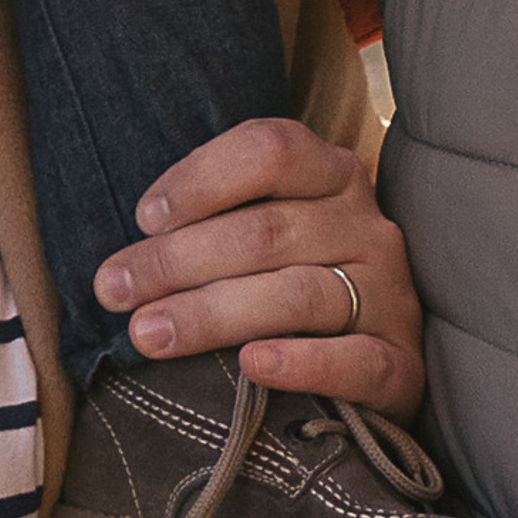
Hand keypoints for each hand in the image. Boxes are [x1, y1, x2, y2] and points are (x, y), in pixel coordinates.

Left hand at [89, 116, 422, 419]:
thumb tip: (121, 265)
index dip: (200, 179)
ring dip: (213, 314)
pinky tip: (251, 366)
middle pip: (266, 231)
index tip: (144, 218)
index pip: (269, 151)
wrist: (373, 364)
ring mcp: (390, 294)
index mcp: (330, 175)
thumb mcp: (261, 232)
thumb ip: (210, 226)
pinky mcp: (403, 363)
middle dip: (177, 261)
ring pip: (298, 295)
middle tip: (114, 291)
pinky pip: (355, 361)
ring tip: (149, 334)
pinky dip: (302, 363)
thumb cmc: (288, 284)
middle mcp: (367, 226)